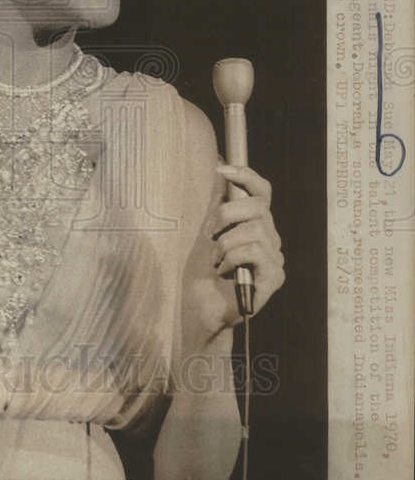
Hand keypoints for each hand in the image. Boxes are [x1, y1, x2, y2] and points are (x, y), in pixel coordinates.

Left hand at [182, 164, 284, 347]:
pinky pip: (255, 252)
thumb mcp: (207, 233)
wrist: (203, 311)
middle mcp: (270, 238)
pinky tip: (224, 272)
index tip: (221, 168)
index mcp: (256, 224)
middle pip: (259, 207)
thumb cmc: (204, 275)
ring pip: (255, 230)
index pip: (262, 191)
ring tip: (216, 261)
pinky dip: (232, 259)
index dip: (246, 175)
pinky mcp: (275, 277)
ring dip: (225, 244)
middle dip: (226, 214)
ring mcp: (275, 258)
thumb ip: (217, 204)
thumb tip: (219, 168)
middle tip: (209, 233)